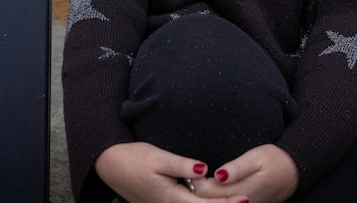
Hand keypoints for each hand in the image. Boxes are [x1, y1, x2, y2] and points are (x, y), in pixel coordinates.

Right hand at [95, 142, 248, 202]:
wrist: (109, 165)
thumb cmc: (134, 159)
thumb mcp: (159, 158)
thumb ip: (183, 165)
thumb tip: (206, 170)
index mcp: (171, 198)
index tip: (244, 199)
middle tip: (246, 201)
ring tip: (233, 201)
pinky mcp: (162, 202)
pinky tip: (209, 199)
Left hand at [193, 144, 298, 202]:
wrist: (293, 173)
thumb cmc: (275, 160)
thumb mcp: (256, 158)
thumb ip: (236, 168)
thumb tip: (217, 175)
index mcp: (239, 190)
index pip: (207, 191)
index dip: (195, 180)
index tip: (192, 169)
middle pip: (208, 201)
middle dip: (196, 189)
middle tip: (191, 174)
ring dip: (204, 195)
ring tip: (198, 180)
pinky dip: (214, 198)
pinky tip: (209, 189)